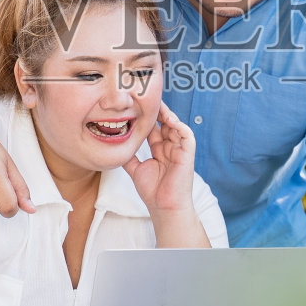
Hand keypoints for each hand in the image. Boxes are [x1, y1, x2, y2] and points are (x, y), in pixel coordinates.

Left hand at [120, 103, 196, 217]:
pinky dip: (179, 126)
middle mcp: (171, 148)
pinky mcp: (188, 154)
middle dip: (158, 111)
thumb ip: (129, 157)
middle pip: (165, 124)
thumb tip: (117, 146)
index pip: (155, 129)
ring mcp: (180, 150)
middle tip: (148, 99)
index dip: (148, 118)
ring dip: (168, 115)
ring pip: (176, 126)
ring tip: (158, 105)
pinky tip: (170, 120)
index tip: (138, 107)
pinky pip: (187, 135)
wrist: (164, 207)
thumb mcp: (136, 169)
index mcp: (160, 150)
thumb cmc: (153, 191)